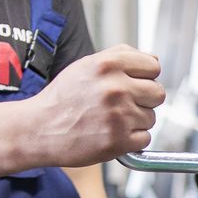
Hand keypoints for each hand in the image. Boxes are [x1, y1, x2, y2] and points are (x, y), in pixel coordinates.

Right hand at [31, 44, 165, 167]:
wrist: (39, 128)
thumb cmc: (64, 98)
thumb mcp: (87, 65)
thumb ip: (122, 56)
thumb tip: (155, 58)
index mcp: (107, 65)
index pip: (154, 66)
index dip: (146, 76)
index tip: (135, 82)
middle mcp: (115, 88)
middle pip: (158, 93)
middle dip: (145, 99)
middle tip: (123, 104)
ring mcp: (119, 116)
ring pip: (151, 118)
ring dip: (136, 121)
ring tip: (111, 119)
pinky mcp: (120, 141)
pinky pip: (145, 138)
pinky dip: (132, 139)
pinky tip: (111, 133)